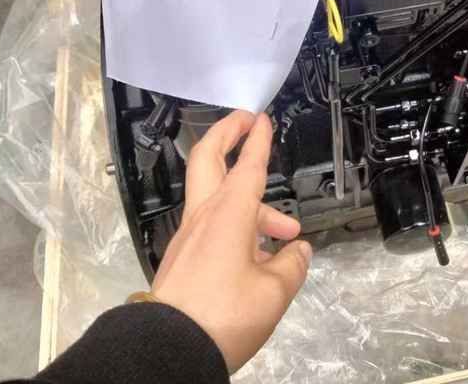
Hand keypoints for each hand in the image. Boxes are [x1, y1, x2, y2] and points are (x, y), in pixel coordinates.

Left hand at [152, 111, 311, 372]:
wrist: (168, 350)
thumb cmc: (223, 315)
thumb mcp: (273, 292)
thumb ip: (292, 265)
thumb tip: (299, 250)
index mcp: (228, 215)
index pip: (247, 166)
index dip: (257, 140)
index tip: (261, 118)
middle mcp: (204, 218)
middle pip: (208, 161)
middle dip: (226, 136)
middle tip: (244, 123)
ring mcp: (189, 239)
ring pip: (218, 202)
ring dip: (251, 204)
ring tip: (285, 233)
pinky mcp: (183, 261)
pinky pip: (212, 229)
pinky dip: (237, 228)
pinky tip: (258, 258)